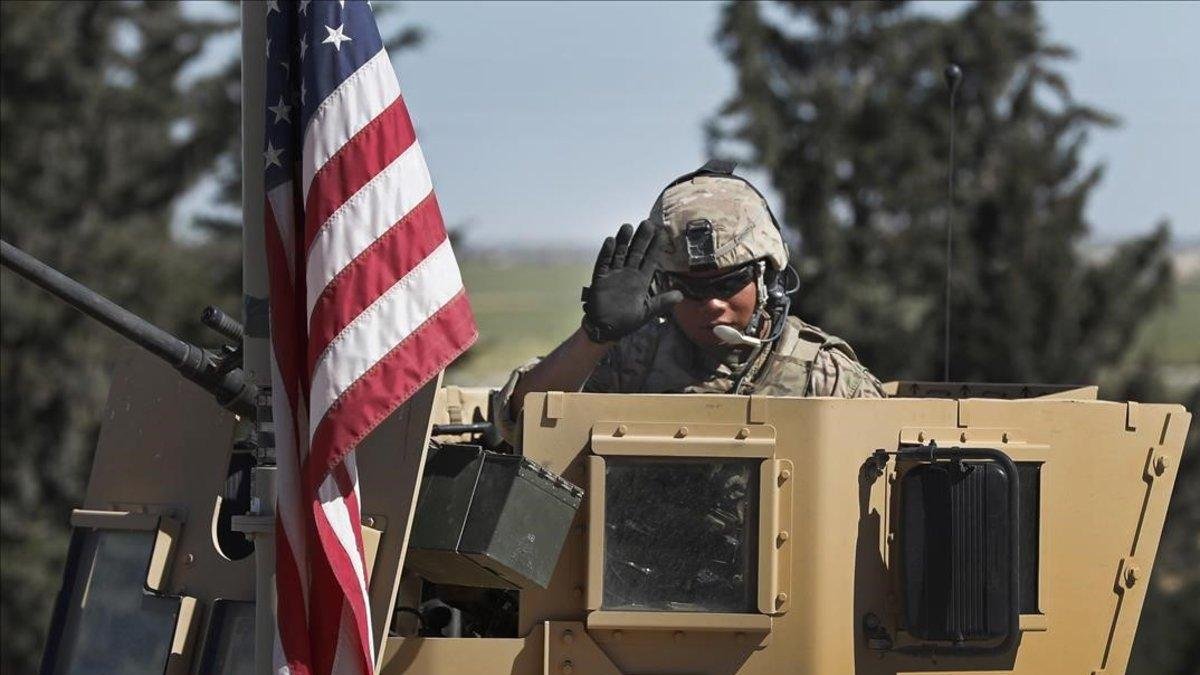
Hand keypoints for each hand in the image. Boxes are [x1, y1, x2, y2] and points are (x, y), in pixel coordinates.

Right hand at [581, 221, 683, 343]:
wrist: (606, 329)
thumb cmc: (628, 321)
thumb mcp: (648, 312)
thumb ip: (662, 302)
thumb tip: (681, 296)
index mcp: (641, 280)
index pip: (650, 259)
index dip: (655, 246)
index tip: (661, 233)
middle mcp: (628, 274)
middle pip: (635, 252)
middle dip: (641, 238)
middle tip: (648, 223)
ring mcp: (614, 275)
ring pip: (619, 253)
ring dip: (623, 241)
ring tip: (628, 227)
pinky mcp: (601, 279)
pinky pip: (603, 263)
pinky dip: (607, 253)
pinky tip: (611, 241)